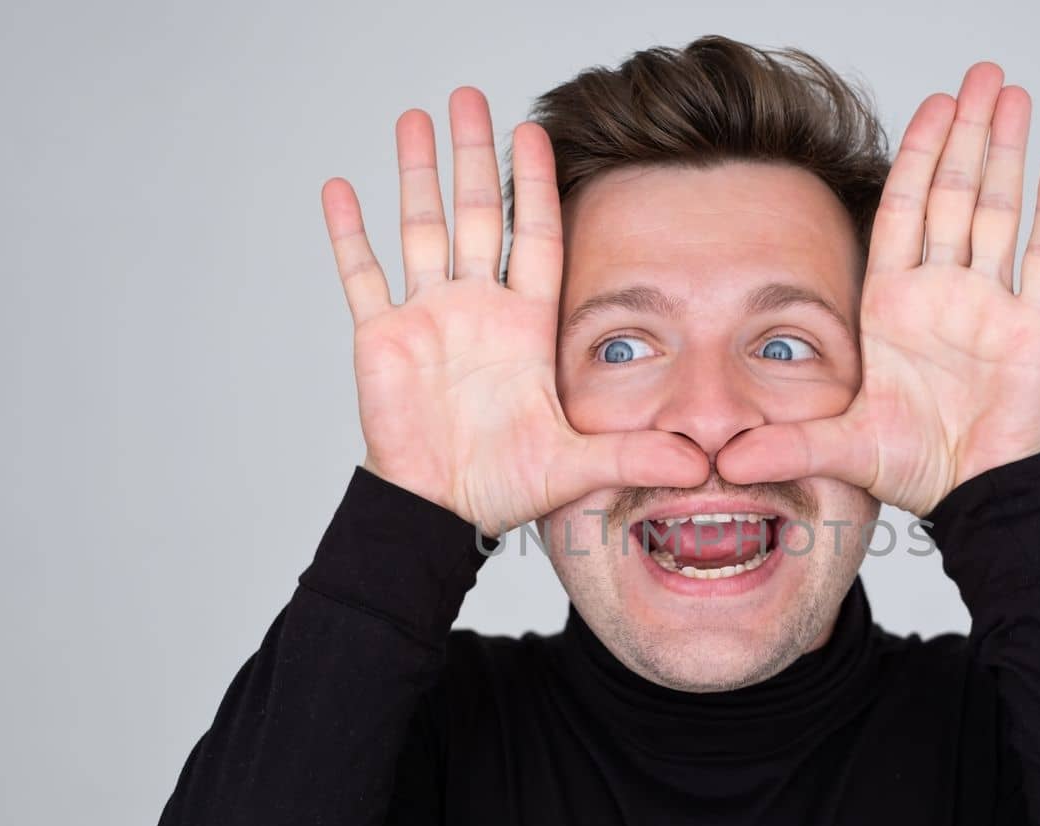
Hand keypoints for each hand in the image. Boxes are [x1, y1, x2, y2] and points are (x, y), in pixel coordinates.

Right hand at [321, 89, 709, 535]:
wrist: (441, 513)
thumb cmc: (504, 487)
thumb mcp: (578, 466)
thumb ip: (634, 458)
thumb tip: (700, 467)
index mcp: (524, 324)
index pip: (535, 236)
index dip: (536, 186)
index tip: (536, 133)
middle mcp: (477, 309)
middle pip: (475, 215)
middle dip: (473, 157)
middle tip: (472, 98)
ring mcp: (427, 318)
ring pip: (420, 228)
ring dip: (417, 174)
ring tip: (416, 118)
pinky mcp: (382, 338)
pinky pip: (362, 275)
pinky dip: (348, 234)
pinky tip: (339, 189)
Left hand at [715, 63, 1039, 516]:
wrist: (969, 497)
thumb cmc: (911, 467)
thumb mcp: (841, 448)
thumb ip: (788, 446)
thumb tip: (723, 462)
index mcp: (894, 305)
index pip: (904, 212)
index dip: (915, 158)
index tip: (928, 108)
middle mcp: (942, 293)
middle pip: (955, 194)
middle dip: (965, 133)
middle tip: (980, 75)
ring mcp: (990, 305)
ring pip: (999, 211)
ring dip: (1006, 153)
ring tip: (1013, 96)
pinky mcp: (1032, 327)